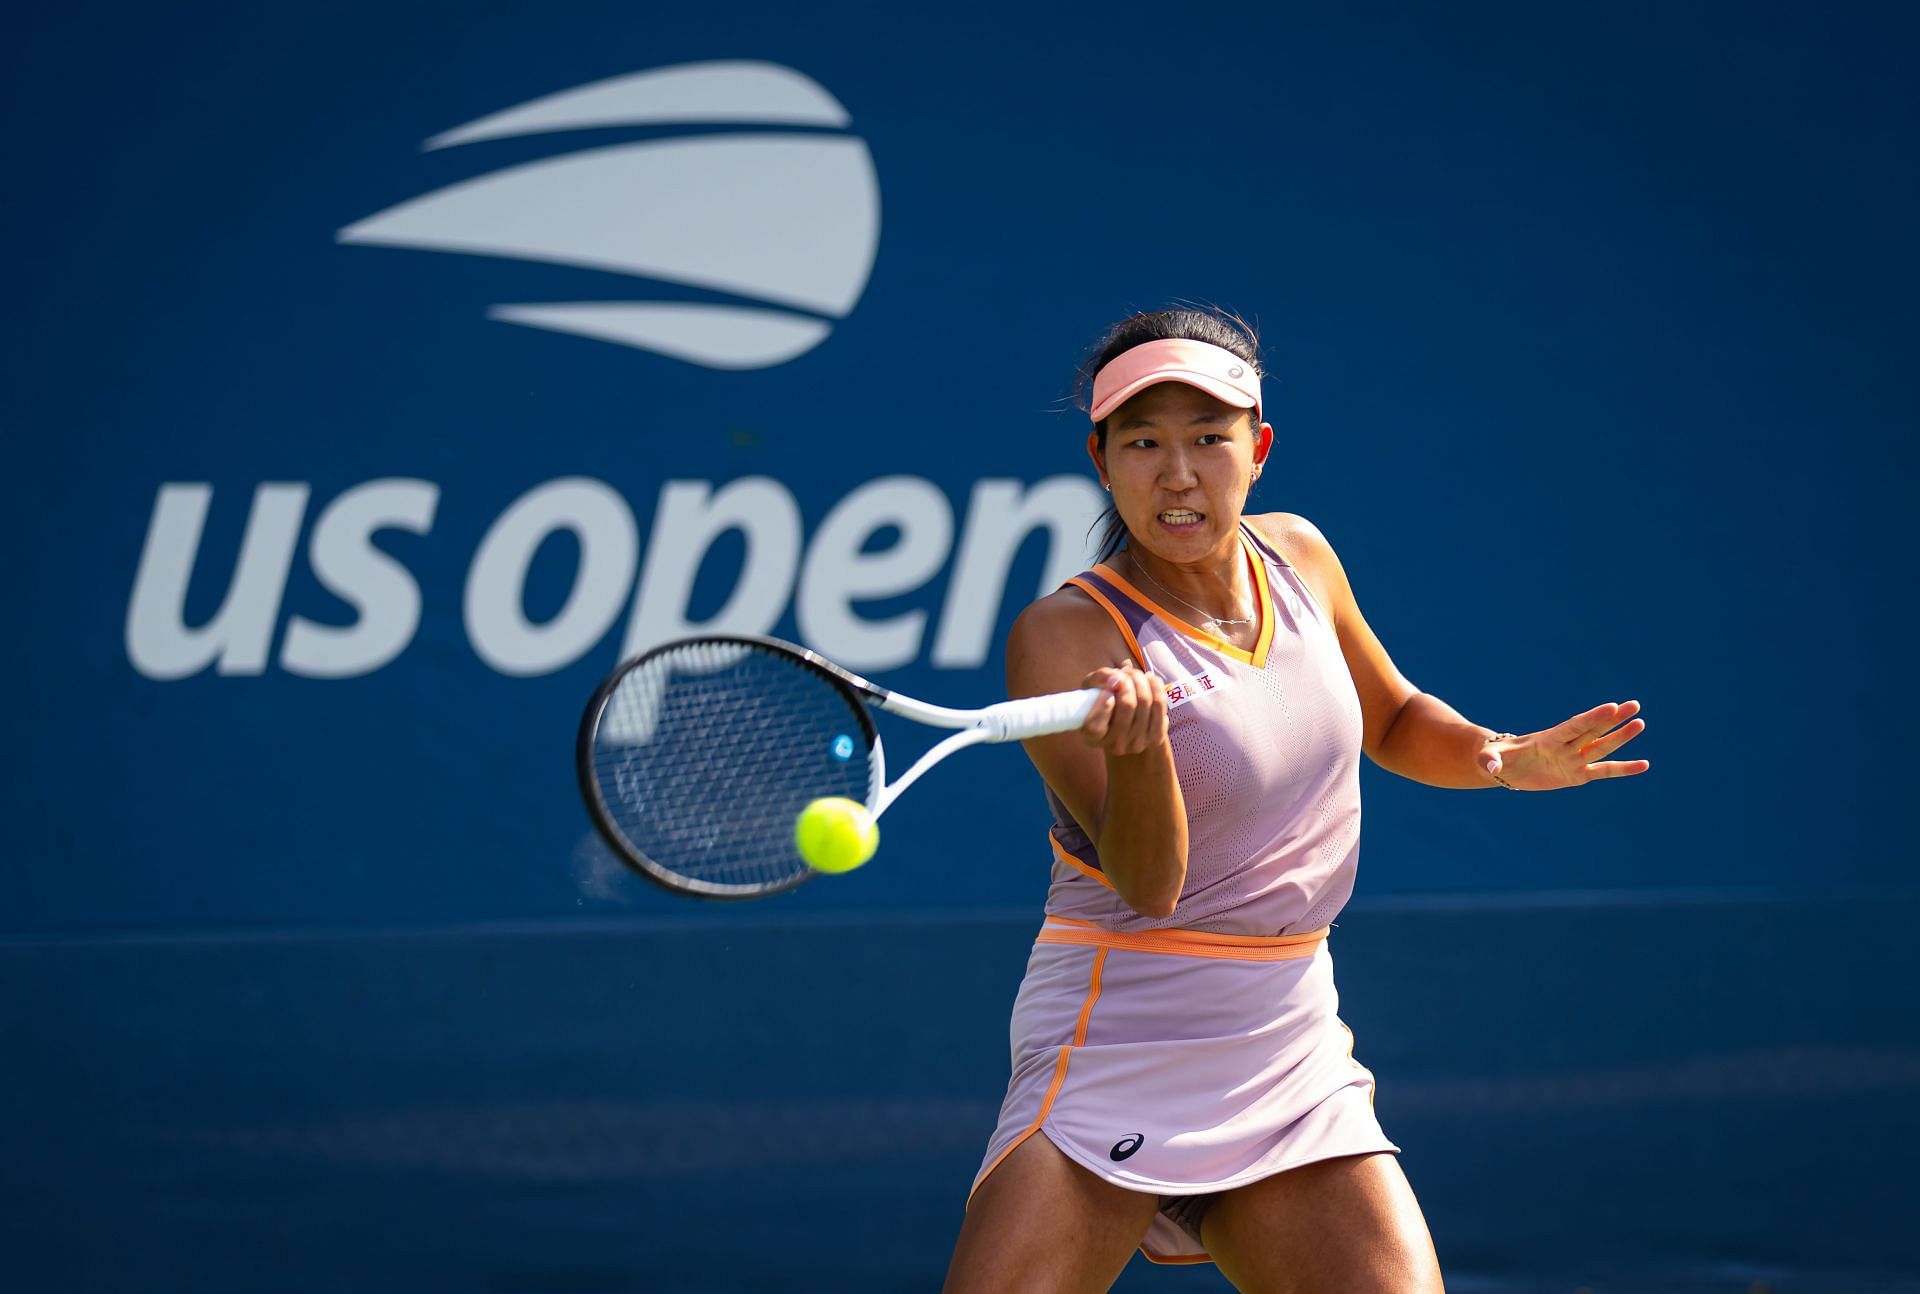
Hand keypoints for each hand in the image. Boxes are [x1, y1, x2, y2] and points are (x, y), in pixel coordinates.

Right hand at [1079, 662, 1167, 757]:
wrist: (1129, 721)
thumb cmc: (1105, 699)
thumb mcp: (1093, 688)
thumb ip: (1099, 679)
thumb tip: (1117, 679)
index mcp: (1093, 737)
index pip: (1094, 725)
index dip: (1102, 705)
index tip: (1107, 691)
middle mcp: (1114, 745)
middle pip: (1127, 705)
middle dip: (1127, 681)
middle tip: (1124, 674)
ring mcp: (1136, 744)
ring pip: (1145, 701)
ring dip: (1141, 680)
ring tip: (1135, 675)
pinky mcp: (1155, 738)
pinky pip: (1159, 705)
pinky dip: (1154, 686)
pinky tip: (1148, 680)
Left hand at [1483, 700, 1648, 789]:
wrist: (1504, 766)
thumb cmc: (1496, 758)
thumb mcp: (1488, 759)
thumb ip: (1490, 761)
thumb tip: (1492, 770)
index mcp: (1547, 739)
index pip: (1574, 726)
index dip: (1592, 717)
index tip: (1612, 706)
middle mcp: (1565, 746)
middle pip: (1593, 731)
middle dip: (1612, 720)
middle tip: (1635, 705)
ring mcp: (1572, 759)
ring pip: (1601, 748)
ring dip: (1620, 738)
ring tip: (1641, 723)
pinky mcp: (1576, 775)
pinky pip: (1602, 772)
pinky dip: (1622, 769)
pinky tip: (1643, 765)